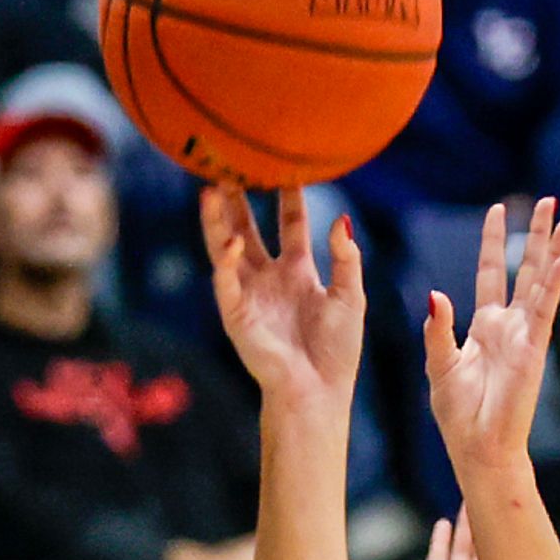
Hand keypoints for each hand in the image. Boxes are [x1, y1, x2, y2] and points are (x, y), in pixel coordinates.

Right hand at [204, 185, 366, 411]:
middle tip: (231, 167)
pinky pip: (225, 283)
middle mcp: (268, 280)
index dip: (288, 198)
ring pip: (226, 248)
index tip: (286, 168)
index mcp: (298, 274)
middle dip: (238, 201)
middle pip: (248, 229)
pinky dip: (226, 262)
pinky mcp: (236, 315)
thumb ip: (345, 257)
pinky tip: (230, 241)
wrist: (318, 391)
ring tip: (210, 189)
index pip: (289, 226)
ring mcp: (249, 295)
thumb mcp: (350, 296)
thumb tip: (342, 219)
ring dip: (217, 221)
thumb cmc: (337, 351)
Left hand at [423, 196, 559, 476]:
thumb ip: (438, 329)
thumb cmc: (458, 415)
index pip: (492, 273)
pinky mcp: (534, 350)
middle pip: (525, 269)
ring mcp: (525, 336)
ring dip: (554, 252)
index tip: (498, 210)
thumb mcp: (438, 364)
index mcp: (485, 326)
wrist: (478, 448)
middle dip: (536, 235)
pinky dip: (555, 286)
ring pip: (542, 283)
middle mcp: (509, 326)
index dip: (494, 242)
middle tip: (548, 202)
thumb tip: (436, 294)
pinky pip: (545, 311)